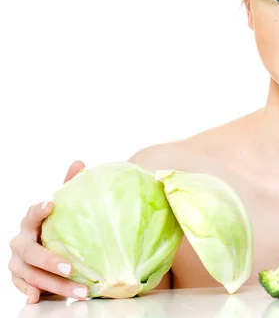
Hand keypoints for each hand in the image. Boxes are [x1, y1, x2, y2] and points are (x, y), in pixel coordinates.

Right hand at [8, 161, 88, 303]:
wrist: (49, 250)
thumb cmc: (58, 226)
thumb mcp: (65, 209)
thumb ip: (70, 186)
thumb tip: (79, 163)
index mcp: (32, 222)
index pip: (32, 214)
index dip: (39, 210)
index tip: (51, 205)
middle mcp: (21, 241)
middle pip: (31, 252)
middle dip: (50, 261)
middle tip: (70, 268)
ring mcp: (18, 261)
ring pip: (32, 275)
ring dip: (55, 285)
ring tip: (80, 290)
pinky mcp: (20, 279)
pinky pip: (24, 287)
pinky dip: (32, 292)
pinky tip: (39, 297)